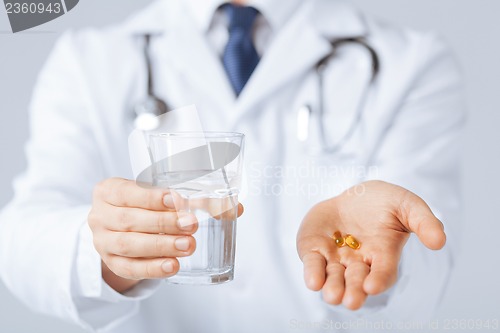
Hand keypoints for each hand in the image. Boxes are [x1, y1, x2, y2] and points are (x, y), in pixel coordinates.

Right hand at [88, 178, 242, 292]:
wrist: (121, 227)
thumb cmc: (146, 206)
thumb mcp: (161, 197)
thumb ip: (198, 200)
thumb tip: (237, 208)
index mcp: (109, 190)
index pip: (127, 192)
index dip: (151, 197)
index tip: (177, 200)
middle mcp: (100, 215)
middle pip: (130, 220)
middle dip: (163, 224)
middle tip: (192, 226)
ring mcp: (102, 241)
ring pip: (129, 245)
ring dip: (161, 246)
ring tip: (188, 246)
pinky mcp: (111, 263)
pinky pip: (129, 268)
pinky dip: (152, 268)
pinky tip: (173, 266)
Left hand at [296, 180, 445, 309]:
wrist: (353, 196)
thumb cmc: (384, 203)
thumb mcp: (407, 205)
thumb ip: (424, 221)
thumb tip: (440, 242)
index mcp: (383, 255)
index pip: (383, 272)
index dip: (379, 279)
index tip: (372, 286)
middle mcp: (359, 262)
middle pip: (356, 281)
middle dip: (353, 291)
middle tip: (351, 301)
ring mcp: (336, 259)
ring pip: (334, 278)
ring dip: (332, 287)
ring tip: (332, 296)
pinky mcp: (315, 251)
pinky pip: (313, 264)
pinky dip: (312, 273)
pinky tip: (313, 281)